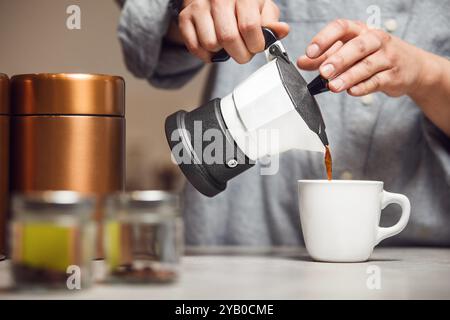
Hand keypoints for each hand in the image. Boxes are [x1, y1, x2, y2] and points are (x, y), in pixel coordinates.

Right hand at [177, 0, 288, 62]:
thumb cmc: (240, 3)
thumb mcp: (261, 8)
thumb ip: (271, 22)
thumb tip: (281, 31)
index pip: (249, 27)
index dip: (255, 45)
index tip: (256, 46)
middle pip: (229, 38)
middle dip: (240, 54)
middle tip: (243, 52)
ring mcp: (199, 6)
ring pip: (211, 44)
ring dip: (222, 52)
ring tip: (227, 45)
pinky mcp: (185, 17)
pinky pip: (194, 47)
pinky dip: (206, 55)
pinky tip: (214, 47)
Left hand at [297, 19, 429, 97]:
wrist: (412, 67)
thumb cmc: (372, 56)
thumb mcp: (348, 52)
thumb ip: (324, 57)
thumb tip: (302, 62)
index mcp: (360, 30)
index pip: (341, 27)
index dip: (324, 38)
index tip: (310, 52)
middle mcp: (375, 40)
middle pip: (356, 46)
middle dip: (338, 59)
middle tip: (323, 71)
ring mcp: (387, 57)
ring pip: (366, 66)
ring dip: (348, 77)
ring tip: (332, 86)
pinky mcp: (394, 76)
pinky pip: (376, 81)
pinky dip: (363, 87)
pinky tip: (351, 91)